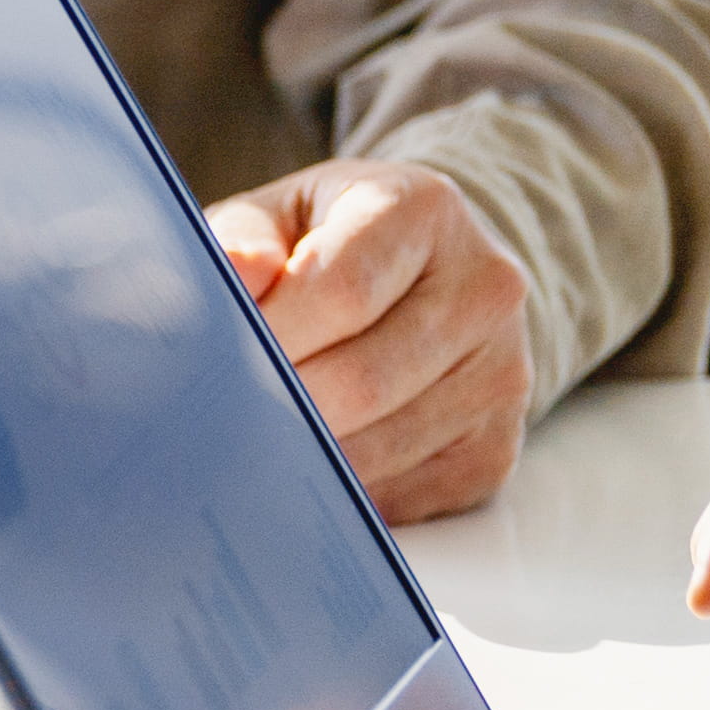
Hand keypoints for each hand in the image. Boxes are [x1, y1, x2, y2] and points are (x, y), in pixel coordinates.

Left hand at [201, 159, 537, 521]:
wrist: (427, 275)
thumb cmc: (326, 245)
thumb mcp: (279, 217)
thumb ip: (241, 241)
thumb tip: (231, 271)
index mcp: (423, 211)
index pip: (340, 292)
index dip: (267, 342)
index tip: (208, 370)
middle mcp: (484, 289)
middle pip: (363, 382)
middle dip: (276, 411)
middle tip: (210, 425)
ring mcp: (501, 372)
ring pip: (381, 449)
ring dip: (302, 462)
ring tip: (246, 446)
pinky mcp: (494, 446)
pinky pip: (404, 496)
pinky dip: (340, 497)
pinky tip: (306, 472)